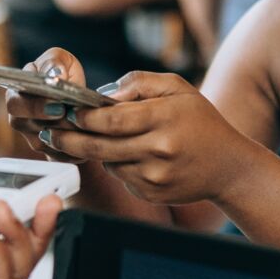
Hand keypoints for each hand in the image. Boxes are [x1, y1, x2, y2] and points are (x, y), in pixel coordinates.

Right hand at [4, 48, 97, 163]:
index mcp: (16, 93)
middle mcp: (20, 118)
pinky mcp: (50, 152)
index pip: (15, 103)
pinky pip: (60, 157)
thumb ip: (55, 63)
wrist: (75, 94)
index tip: (58, 105)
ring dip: (67, 136)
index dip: (35, 107)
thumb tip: (55, 75)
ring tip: (87, 125)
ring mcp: (33, 137)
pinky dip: (76, 149)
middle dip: (51, 122)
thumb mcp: (61, 60)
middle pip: (25, 126)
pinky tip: (91, 137)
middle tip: (73, 116)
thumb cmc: (63, 73)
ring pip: (45, 144)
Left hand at [45, 71, 247, 204]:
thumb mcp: (177, 88)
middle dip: (70, 139)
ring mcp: (154, 176)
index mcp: (163, 119)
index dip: (84, 117)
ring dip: (96, 151)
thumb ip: (139, 84)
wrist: (229, 167)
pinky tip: (128, 155)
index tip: (68, 111)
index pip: (111, 119)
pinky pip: (121, 177)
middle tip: (50, 132)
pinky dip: (117, 165)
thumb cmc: (200, 121)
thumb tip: (103, 95)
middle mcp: (158, 150)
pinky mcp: (151, 193)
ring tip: (90, 138)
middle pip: (100, 146)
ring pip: (108, 162)